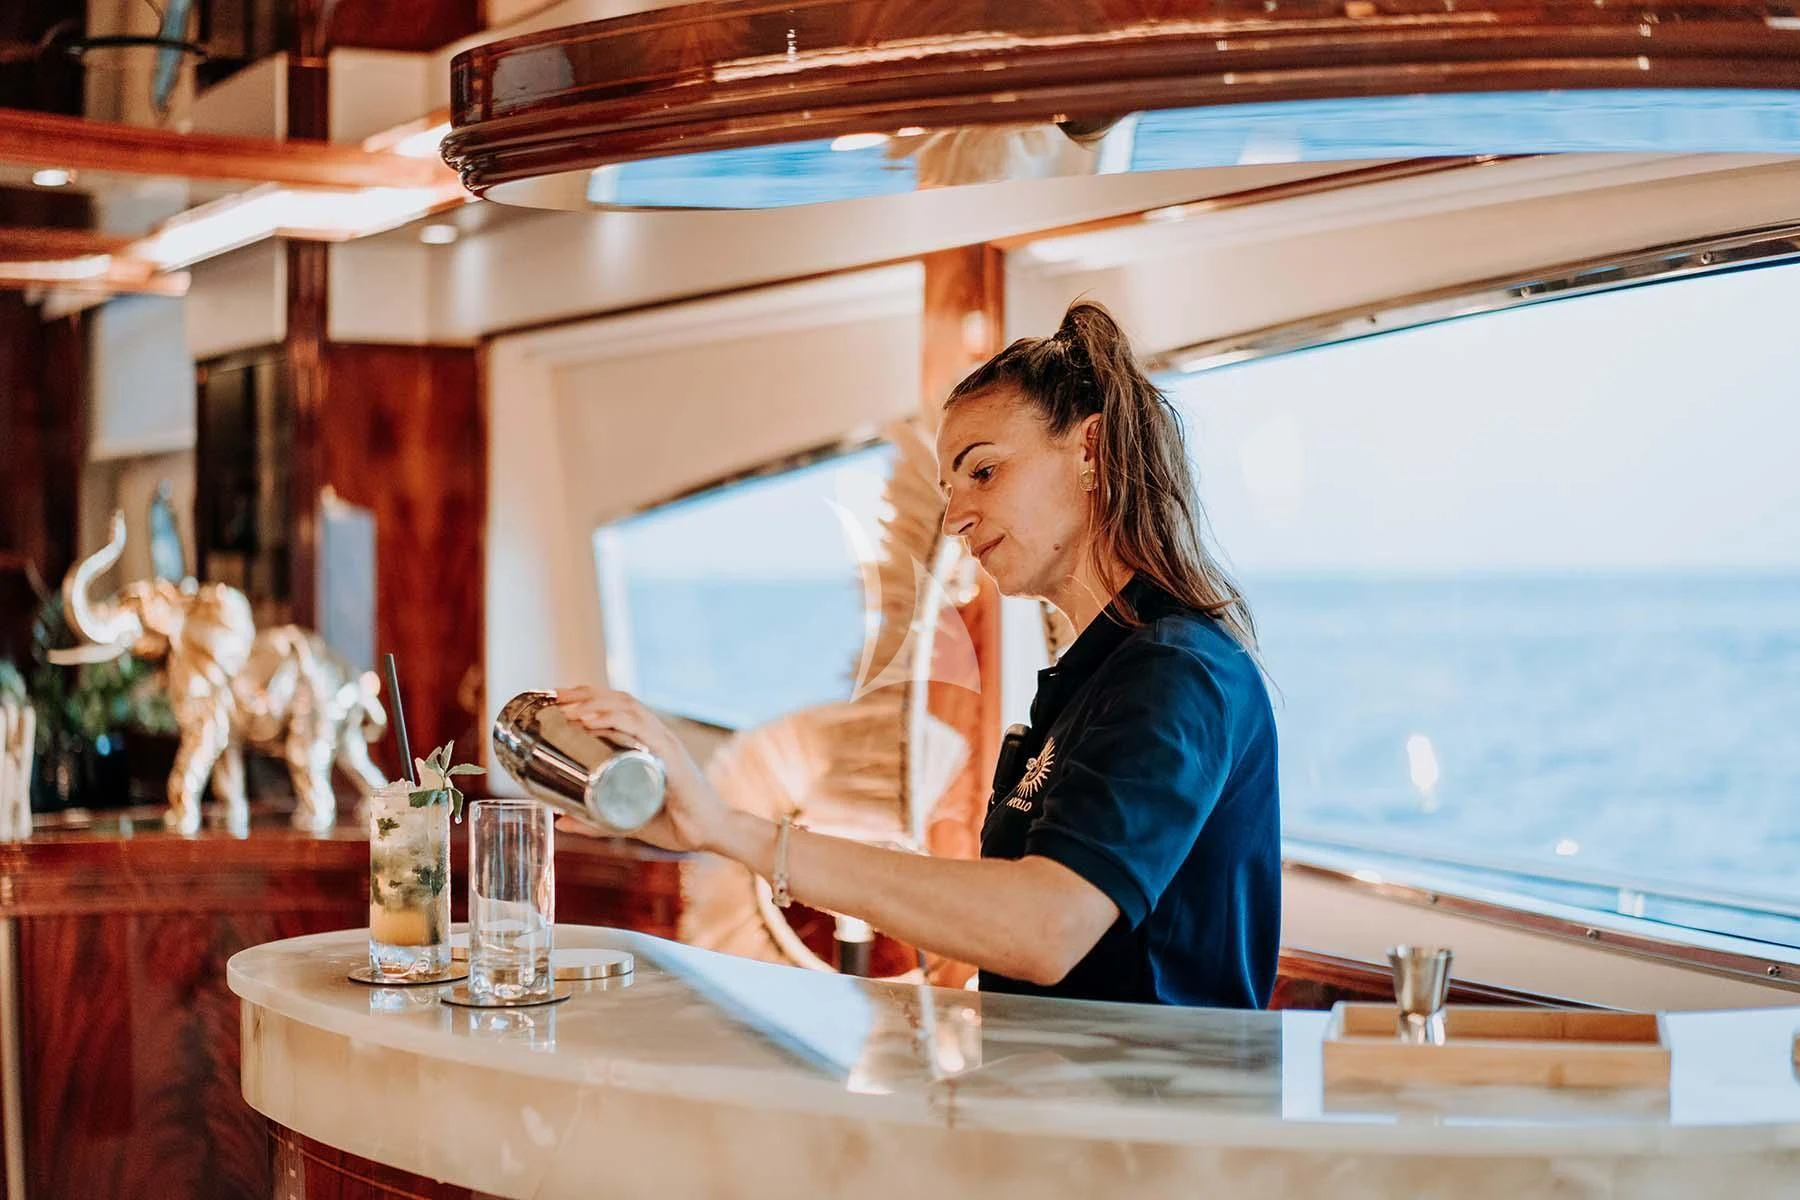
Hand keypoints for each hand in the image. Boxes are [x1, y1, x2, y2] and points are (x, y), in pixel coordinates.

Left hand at [553, 686, 727, 853]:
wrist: (712, 835)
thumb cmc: (677, 825)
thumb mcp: (624, 821)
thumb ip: (594, 822)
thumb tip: (561, 822)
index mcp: (650, 743)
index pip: (618, 707)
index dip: (587, 698)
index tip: (558, 700)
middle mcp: (658, 736)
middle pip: (619, 700)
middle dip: (584, 694)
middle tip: (554, 698)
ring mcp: (665, 743)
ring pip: (627, 708)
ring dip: (593, 703)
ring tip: (566, 708)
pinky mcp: (670, 755)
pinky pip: (640, 728)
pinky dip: (613, 719)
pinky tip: (589, 720)